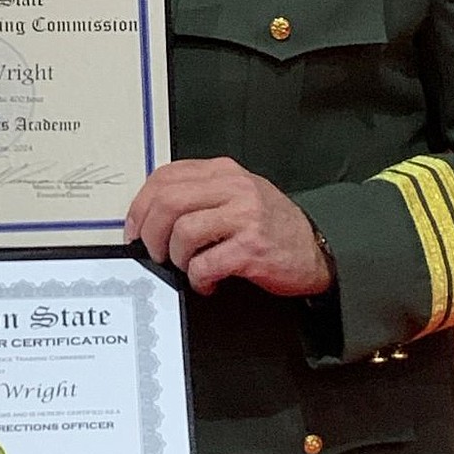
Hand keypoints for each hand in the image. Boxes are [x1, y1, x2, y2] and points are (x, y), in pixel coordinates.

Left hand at [125, 157, 333, 297]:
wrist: (318, 249)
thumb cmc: (272, 225)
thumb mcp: (236, 195)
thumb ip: (199, 195)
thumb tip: (150, 216)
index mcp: (223, 171)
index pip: (164, 178)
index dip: (140, 206)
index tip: (134, 230)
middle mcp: (234, 187)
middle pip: (167, 202)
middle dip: (150, 233)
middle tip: (154, 253)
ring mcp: (245, 216)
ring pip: (183, 231)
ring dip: (176, 257)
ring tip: (187, 267)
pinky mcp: (252, 248)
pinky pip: (205, 263)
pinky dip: (198, 278)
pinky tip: (207, 281)